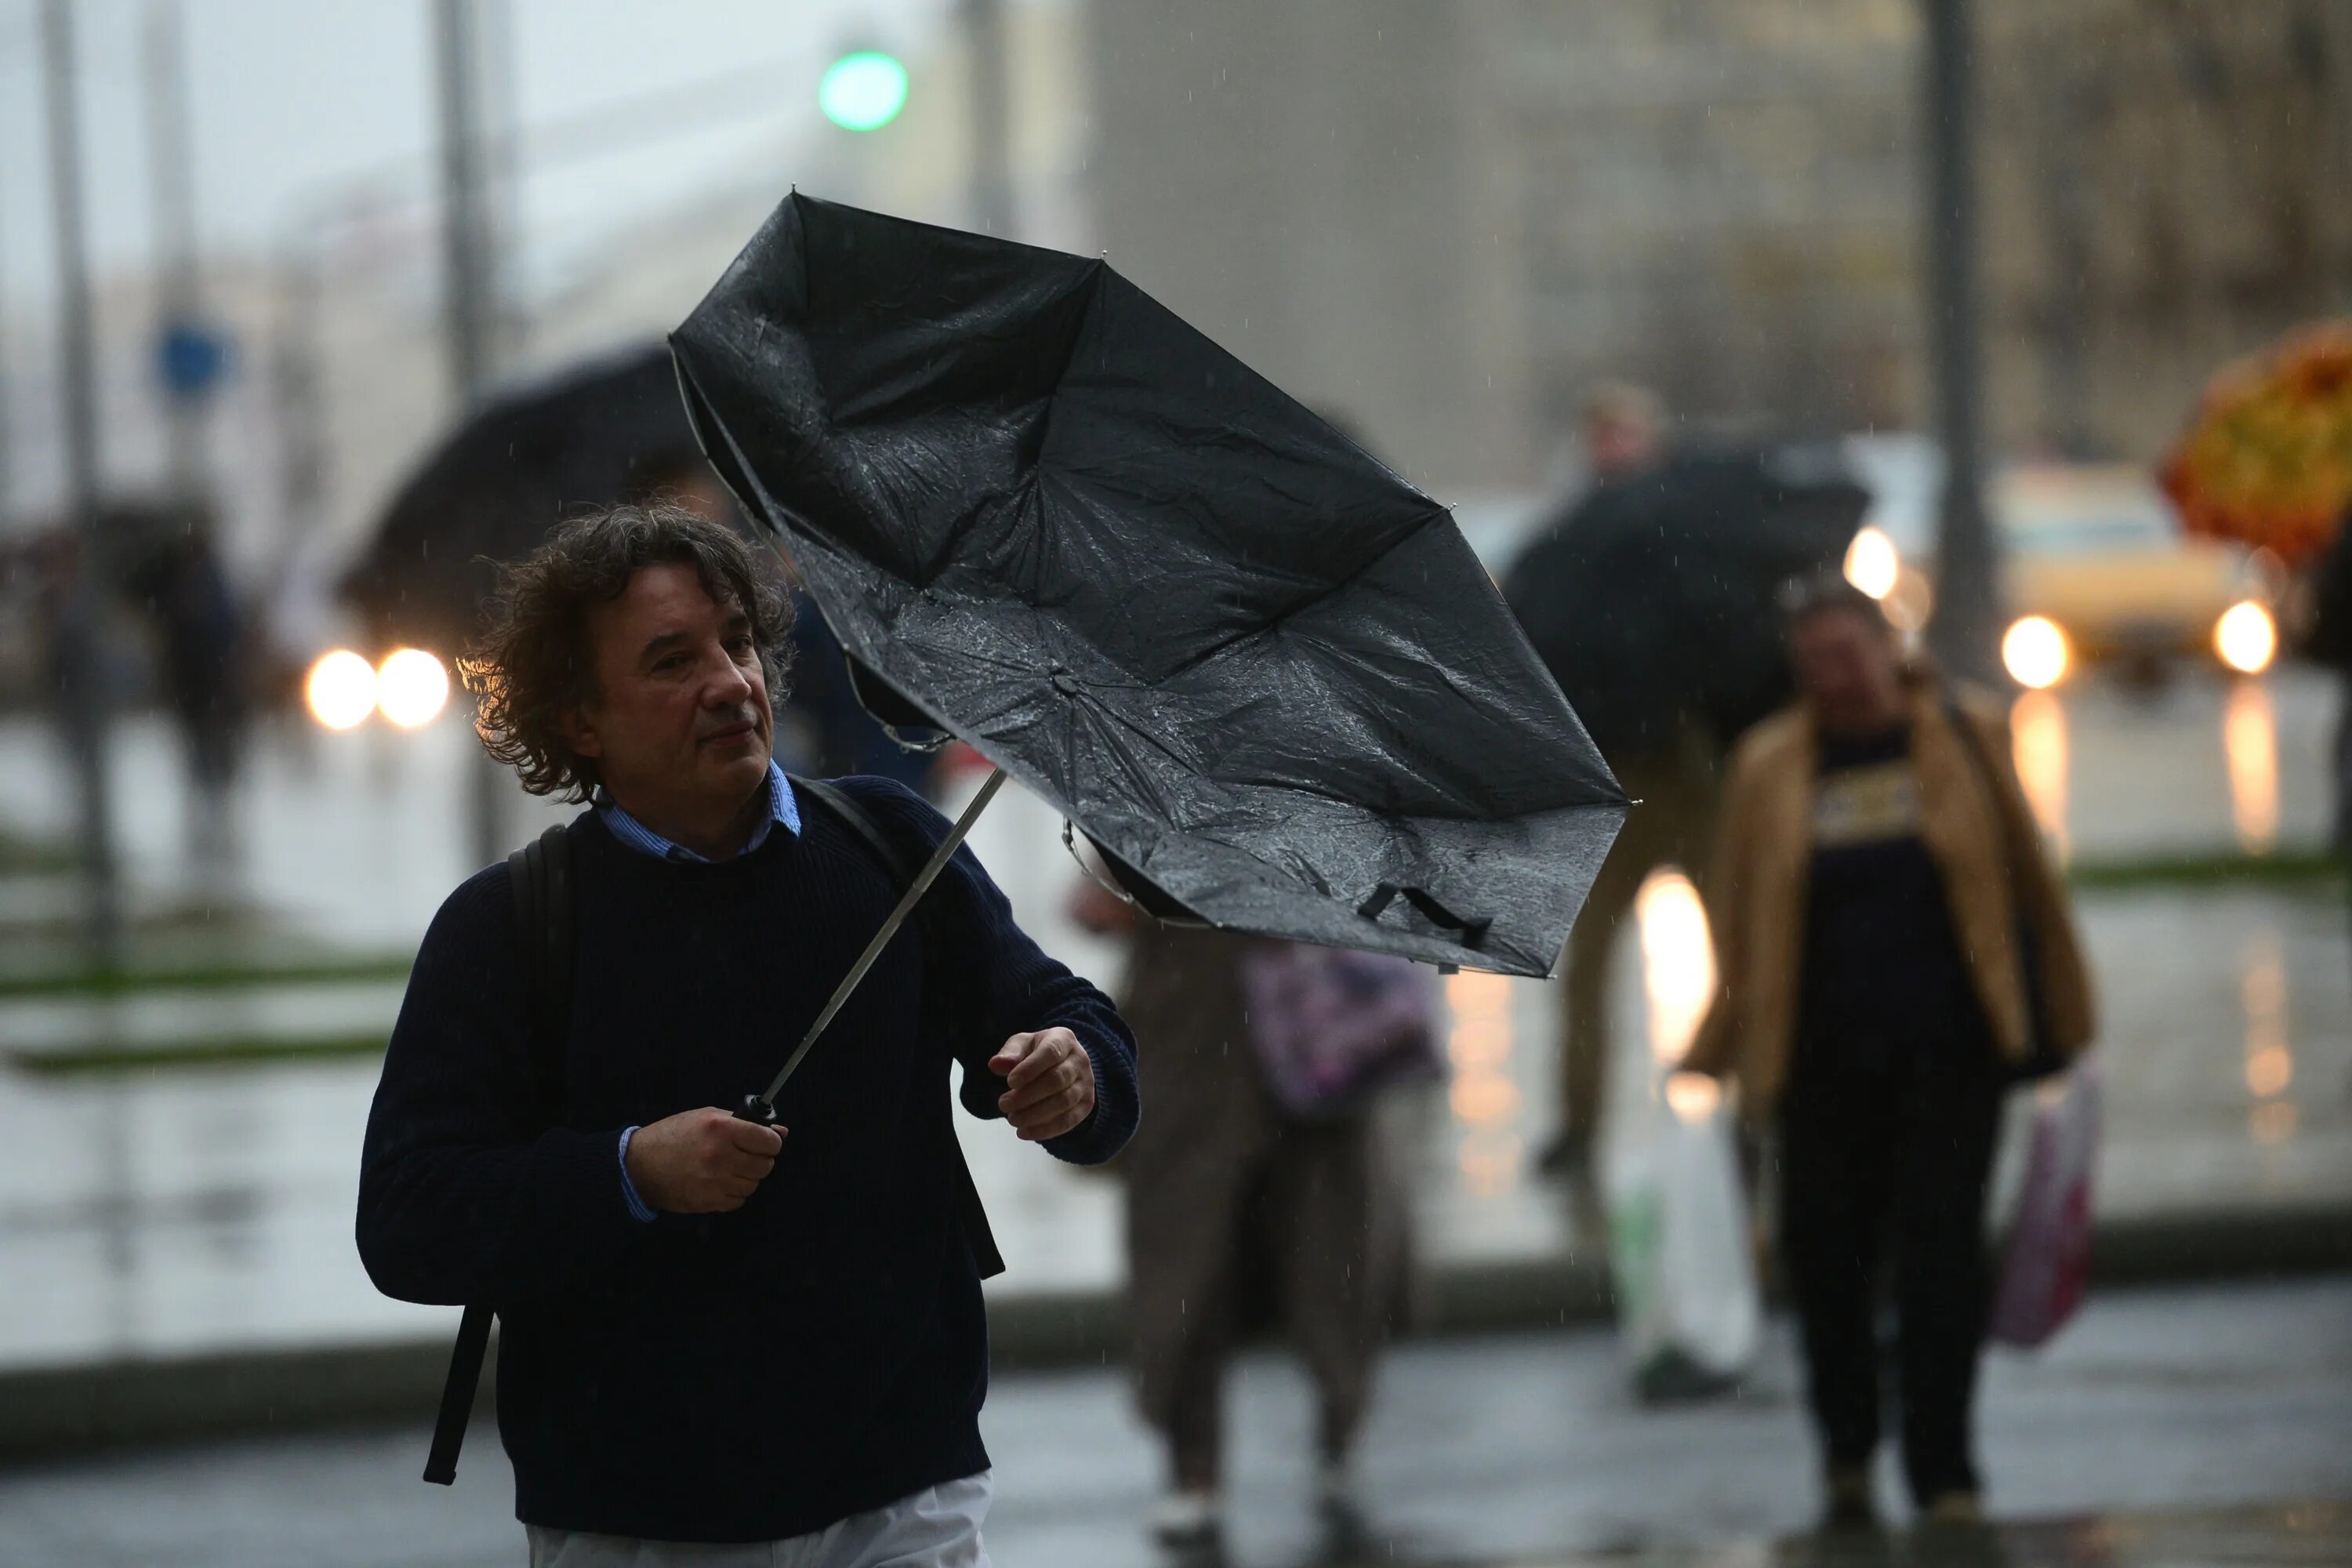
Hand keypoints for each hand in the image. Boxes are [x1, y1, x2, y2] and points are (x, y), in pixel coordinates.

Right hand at [625, 1107, 784, 1213]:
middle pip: (765, 1166)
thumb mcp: (707, 1116)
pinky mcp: (709, 1202)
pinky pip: (738, 1201)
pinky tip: (719, 1182)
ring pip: (753, 1185)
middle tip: (745, 1155)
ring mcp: (715, 1182)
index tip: (764, 1142)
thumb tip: (781, 1132)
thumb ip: (744, 1122)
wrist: (640, 1165)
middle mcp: (721, 1156)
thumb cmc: (675, 1135)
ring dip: (746, 1177)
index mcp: (721, 1129)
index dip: (771, 1142)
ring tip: (728, 1168)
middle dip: (759, 1160)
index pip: (769, 1141)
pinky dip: (734, 1193)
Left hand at [988, 1028, 1096, 1141]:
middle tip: (1003, 1105)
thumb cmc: (1036, 1053)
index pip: (1050, 1053)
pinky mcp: (1086, 1104)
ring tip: (1013, 1119)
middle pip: (1057, 1080)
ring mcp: (1086, 1084)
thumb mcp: (1022, 1045)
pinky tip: (1025, 1132)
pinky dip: (1046, 1129)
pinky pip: (1069, 1120)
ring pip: (1064, 1102)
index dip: (1030, 1069)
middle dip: (1028, 1095)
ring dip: (1035, 1114)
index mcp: (1063, 1039)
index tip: (1010, 1082)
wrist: (1062, 1063)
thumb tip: (996, 1064)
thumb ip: (1010, 1053)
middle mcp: (1080, 1061)